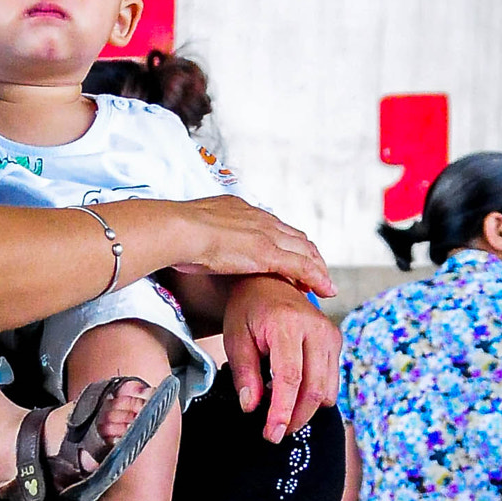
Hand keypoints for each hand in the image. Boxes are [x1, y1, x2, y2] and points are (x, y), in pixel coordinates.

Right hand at [153, 196, 334, 299]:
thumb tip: (195, 251)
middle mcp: (258, 219)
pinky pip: (302, 266)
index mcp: (240, 210)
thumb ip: (202, 238)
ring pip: (304, 250)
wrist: (178, 230)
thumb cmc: (176, 234)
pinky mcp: (269, 253)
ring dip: (318, 268)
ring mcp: (266, 235)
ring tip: (325, 284)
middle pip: (295, 237)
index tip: (292, 254)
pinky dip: (317, 278)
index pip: (273, 227)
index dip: (286, 242)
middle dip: (309, 254)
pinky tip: (325, 290)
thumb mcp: (193, 232)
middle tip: (317, 272)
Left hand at [221, 277, 341, 441]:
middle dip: (296, 417)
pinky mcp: (336, 342)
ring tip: (280, 413)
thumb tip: (252, 407)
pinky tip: (292, 395)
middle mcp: (316, 329)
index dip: (282, 410)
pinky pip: (331, 381)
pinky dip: (314, 396)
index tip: (272, 433)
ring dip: (305, 410)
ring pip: (327, 390)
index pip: (290, 378)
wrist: (268, 281)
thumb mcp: (235, 338)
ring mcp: (331, 335)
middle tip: (275, 433)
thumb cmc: (248, 309)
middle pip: (314, 389)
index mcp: (288, 324)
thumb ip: (244, 374)